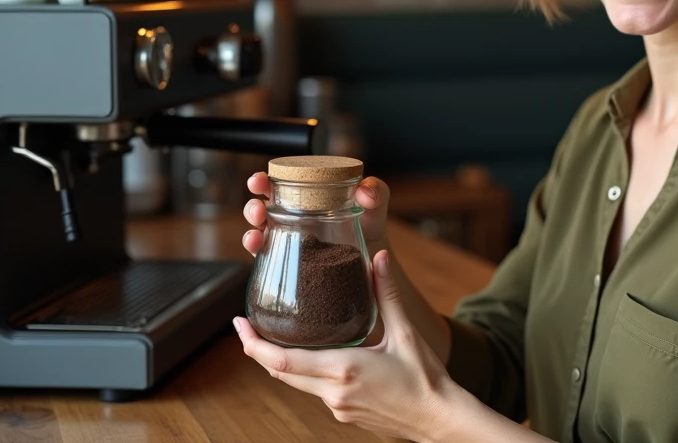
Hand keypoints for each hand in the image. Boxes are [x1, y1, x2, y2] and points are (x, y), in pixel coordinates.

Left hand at [235, 249, 458, 441]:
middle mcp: (333, 392)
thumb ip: (387, 294)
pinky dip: (308, 371)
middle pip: (281, 372)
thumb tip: (378, 257)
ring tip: (281, 334)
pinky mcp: (345, 413)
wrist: (439, 420)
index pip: (282, 361)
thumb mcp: (405, 332)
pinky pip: (316, 390)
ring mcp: (337, 406)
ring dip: (285, 360)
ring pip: (298, 382)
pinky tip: (317, 354)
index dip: (253, 345)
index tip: (238, 325)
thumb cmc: (425, 378)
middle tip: (249, 325)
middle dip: (260, 350)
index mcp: (342, 370)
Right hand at [242, 172, 390, 256]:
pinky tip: (260, 250)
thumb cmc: (369, 229)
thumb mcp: (375, 207)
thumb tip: (364, 192)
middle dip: (252, 207)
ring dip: (251, 232)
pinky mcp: (290, 266)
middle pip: (262, 209)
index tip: (260, 180)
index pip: (279, 186)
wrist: (374, 264)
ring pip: (259, 235)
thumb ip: (376, 191)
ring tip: (256, 234)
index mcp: (307, 199)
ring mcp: (289, 243)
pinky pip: (267, 260)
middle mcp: (293, 219)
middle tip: (259, 209)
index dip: (263, 181)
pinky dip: (258, 254)